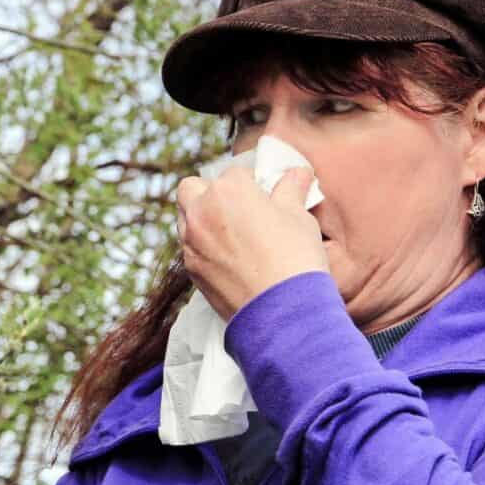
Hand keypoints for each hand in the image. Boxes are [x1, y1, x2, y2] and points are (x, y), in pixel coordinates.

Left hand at [176, 166, 327, 321]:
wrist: (281, 311)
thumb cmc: (295, 257)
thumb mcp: (299, 216)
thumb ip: (291, 189)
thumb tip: (298, 173)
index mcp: (228, 189)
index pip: (235, 174)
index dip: (252, 184)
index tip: (264, 198)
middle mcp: (202, 211)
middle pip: (192, 188)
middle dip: (209, 193)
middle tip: (236, 209)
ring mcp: (191, 241)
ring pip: (185, 218)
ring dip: (201, 218)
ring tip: (230, 234)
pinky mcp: (190, 268)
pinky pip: (189, 247)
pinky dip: (202, 246)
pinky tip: (227, 258)